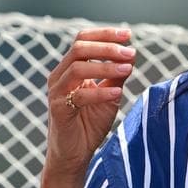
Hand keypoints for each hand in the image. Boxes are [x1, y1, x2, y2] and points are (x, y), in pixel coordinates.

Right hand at [45, 27, 134, 174]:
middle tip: (130, 52)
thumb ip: (117, 75)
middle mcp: (60, 76)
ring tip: (128, 68)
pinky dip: (99, 92)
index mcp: (70, 68)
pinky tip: (117, 92)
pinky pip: (78, 96)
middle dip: (107, 48)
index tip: (128, 35)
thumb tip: (131, 55)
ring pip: (77, 68)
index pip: (83, 40)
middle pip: (79, 49)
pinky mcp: (58, 109)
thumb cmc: (91, 123)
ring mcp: (56, 92)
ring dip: (105, 66)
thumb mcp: (110, 94)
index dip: (104, 34)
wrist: (75, 153)